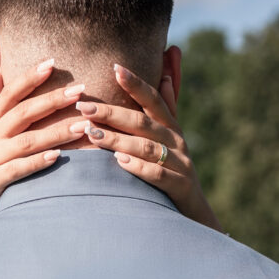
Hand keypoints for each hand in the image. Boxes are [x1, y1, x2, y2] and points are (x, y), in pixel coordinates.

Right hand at [0, 59, 85, 243]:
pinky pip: (19, 169)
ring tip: (82, 125)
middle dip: (52, 100)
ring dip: (55, 132)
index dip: (28, 77)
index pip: (9, 94)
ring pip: (27, 141)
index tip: (52, 62)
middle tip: (80, 91)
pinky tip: (58, 157)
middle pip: (22, 113)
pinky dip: (37, 162)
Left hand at [74, 62, 222, 231]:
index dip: (136, 83)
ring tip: (91, 134)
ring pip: (146, 147)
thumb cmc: (174, 170)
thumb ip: (167, 107)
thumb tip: (166, 74)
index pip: (153, 100)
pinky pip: (158, 174)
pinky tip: (118, 161)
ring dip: (118, 139)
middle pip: (142, 122)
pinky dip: (138, 167)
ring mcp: (181, 163)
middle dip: (111, 113)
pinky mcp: (180, 186)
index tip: (114, 68)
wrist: (194, 210)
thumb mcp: (171, 138)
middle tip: (83, 107)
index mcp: (171, 127)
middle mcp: (176, 141)